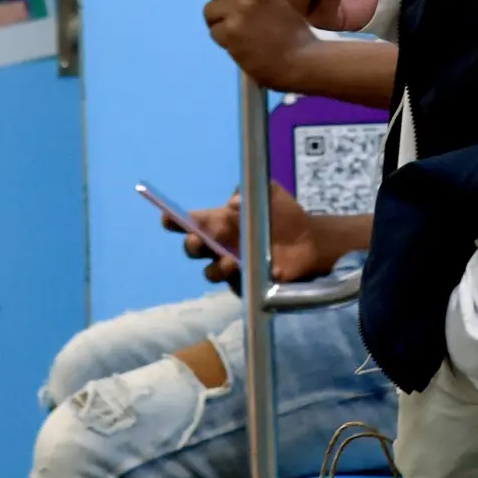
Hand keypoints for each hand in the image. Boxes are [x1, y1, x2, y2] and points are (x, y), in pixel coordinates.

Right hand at [163, 183, 329, 284]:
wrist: (310, 240)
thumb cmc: (284, 214)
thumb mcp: (271, 192)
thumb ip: (252, 190)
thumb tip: (234, 203)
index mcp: (221, 222)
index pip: (191, 222)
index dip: (174, 221)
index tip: (167, 218)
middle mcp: (221, 245)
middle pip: (194, 249)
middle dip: (191, 245)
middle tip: (197, 240)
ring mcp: (233, 267)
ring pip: (211, 272)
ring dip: (216, 268)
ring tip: (231, 262)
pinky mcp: (249, 284)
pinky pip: (239, 287)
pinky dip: (245, 280)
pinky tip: (262, 272)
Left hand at [203, 0, 320, 90]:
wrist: (301, 60)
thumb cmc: (295, 30)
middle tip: (230, 14)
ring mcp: (238, 13)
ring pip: (209, 11)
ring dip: (220, 22)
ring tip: (237, 32)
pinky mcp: (232, 34)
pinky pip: (214, 32)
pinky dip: (224, 40)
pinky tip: (240, 44)